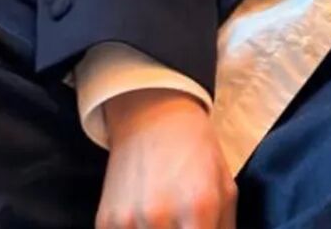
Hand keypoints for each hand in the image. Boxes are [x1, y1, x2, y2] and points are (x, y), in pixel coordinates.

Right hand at [95, 88, 237, 228]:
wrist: (152, 113)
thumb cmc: (195, 149)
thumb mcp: (224, 186)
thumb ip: (225, 228)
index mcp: (199, 207)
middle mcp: (161, 216)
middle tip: (183, 225)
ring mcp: (129, 222)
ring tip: (165, 222)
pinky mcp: (104, 222)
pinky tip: (143, 222)